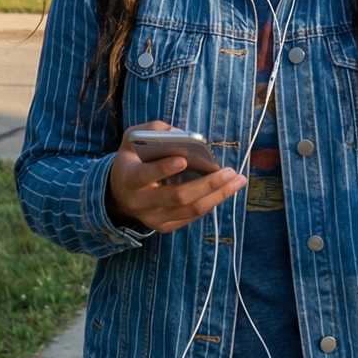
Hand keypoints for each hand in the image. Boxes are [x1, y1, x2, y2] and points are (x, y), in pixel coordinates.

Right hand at [106, 120, 247, 234]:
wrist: (119, 194)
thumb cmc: (132, 160)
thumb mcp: (133, 139)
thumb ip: (153, 131)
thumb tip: (182, 133)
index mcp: (129, 178)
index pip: (145, 175)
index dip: (164, 169)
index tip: (184, 159)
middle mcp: (140, 202)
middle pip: (178, 196)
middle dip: (207, 184)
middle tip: (230, 171)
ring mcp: (153, 218)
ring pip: (191, 210)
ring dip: (218, 195)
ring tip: (237, 180)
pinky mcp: (164, 226)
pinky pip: (192, 217)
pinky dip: (210, 202)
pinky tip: (224, 190)